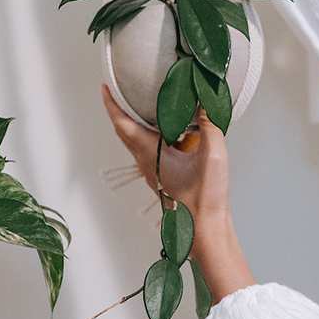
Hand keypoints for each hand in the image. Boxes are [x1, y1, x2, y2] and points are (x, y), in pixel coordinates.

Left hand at [102, 85, 256, 300]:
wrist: (206, 231)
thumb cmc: (206, 198)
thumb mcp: (213, 154)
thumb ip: (209, 123)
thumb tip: (205, 97)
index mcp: (152, 154)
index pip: (124, 124)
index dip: (112, 104)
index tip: (105, 87)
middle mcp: (148, 163)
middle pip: (125, 132)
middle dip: (119, 110)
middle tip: (120, 90)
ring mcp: (154, 172)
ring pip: (136, 142)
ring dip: (134, 122)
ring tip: (143, 103)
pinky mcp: (164, 177)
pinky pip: (149, 150)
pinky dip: (150, 134)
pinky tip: (169, 129)